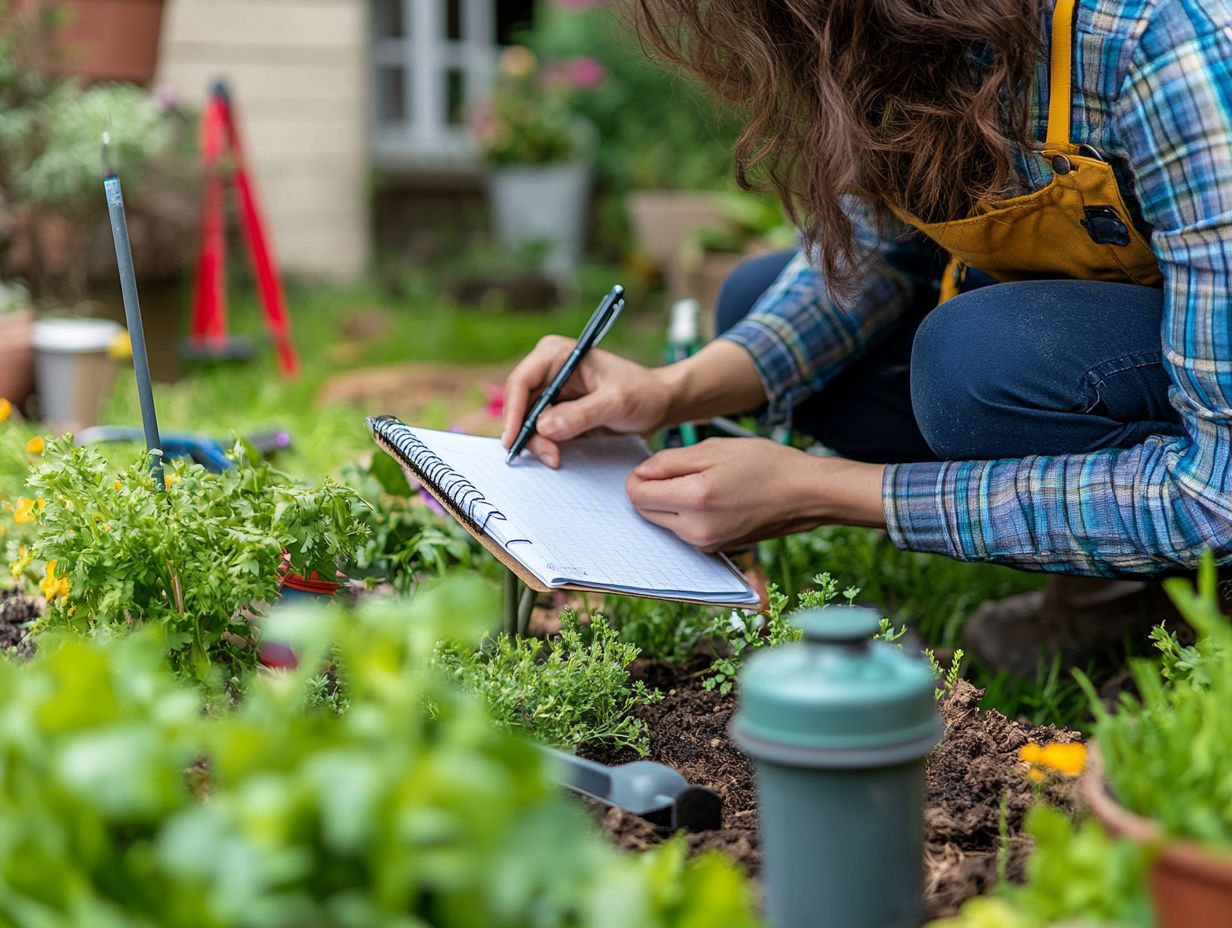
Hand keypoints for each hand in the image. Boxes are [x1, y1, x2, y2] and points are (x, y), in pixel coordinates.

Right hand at [501, 335, 673, 467]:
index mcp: (556, 354)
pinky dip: (545, 444)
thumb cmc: (642, 393)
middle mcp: (548, 369)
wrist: (659, 403)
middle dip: (527, 433)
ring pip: (527, 421)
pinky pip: (540, 430)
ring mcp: (551, 390)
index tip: (513, 440)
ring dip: (537, 442)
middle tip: (547, 457)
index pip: (521, 381)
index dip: (513, 412)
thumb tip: (543, 427)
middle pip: (520, 404)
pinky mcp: (558, 409)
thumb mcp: (615, 403)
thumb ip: (581, 415)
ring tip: (556, 458)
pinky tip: (558, 454)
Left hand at [626, 438, 886, 550]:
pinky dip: (688, 515)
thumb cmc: (765, 464)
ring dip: (671, 503)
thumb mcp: (713, 449)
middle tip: (684, 471)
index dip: (638, 476)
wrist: (806, 494)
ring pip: (664, 522)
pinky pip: (685, 531)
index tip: (656, 465)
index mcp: (694, 499)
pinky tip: (714, 500)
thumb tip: (640, 474)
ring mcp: (706, 544)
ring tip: (705, 483)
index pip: (637, 495)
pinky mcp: (716, 550)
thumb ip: (669, 461)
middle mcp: (695, 530)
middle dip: (654, 490)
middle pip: (646, 511)